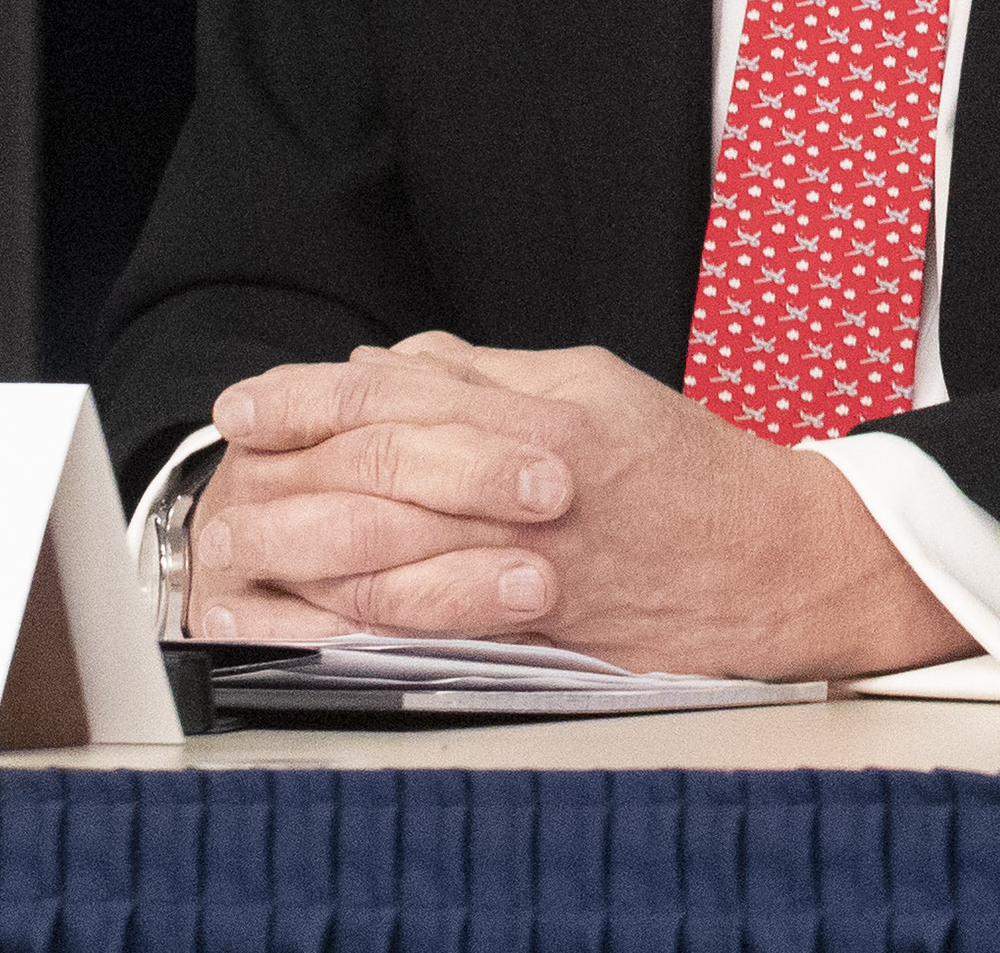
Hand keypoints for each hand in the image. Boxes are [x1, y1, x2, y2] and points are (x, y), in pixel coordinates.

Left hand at [192, 334, 976, 682]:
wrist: (776, 566)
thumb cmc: (691, 474)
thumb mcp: (596, 386)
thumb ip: (487, 374)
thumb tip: (388, 364)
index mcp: (546, 416)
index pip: (397, 393)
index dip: (307, 396)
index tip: (246, 405)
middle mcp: (531, 489)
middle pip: (376, 470)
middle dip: (285, 474)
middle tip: (224, 479)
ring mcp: (529, 568)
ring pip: (385, 553)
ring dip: (298, 551)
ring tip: (238, 549)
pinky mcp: (532, 636)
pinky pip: (419, 625)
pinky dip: (347, 619)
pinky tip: (298, 617)